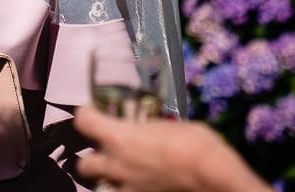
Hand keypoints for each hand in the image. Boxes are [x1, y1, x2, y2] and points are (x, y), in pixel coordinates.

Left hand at [73, 107, 268, 191]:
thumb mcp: (167, 125)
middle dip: (92, 157)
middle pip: (84, 165)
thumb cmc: (192, 141)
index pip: (83, 121)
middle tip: (106, 149)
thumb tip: (147, 130)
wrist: (210, 174)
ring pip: (102, 186)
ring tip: (123, 172)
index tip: (92, 111)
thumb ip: (148, 128)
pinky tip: (143, 182)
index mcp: (118, 137)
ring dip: (110, 178)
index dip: (86, 114)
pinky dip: (131, 187)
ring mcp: (128, 187)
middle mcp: (116, 165)